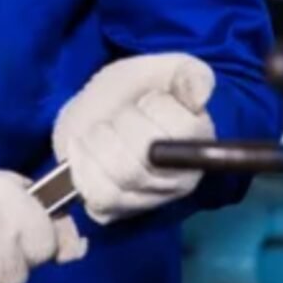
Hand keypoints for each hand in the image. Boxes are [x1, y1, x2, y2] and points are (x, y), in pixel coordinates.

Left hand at [53, 53, 217, 223]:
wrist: (88, 114)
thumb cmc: (129, 92)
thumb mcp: (160, 70)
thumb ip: (187, 74)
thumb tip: (200, 96)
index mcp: (199, 142)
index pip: (183, 129)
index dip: (156, 106)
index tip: (146, 100)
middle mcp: (179, 180)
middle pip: (148, 154)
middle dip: (121, 123)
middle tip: (116, 116)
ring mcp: (146, 200)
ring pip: (122, 174)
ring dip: (99, 142)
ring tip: (99, 132)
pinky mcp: (112, 211)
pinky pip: (97, 193)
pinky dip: (83, 165)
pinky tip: (83, 150)